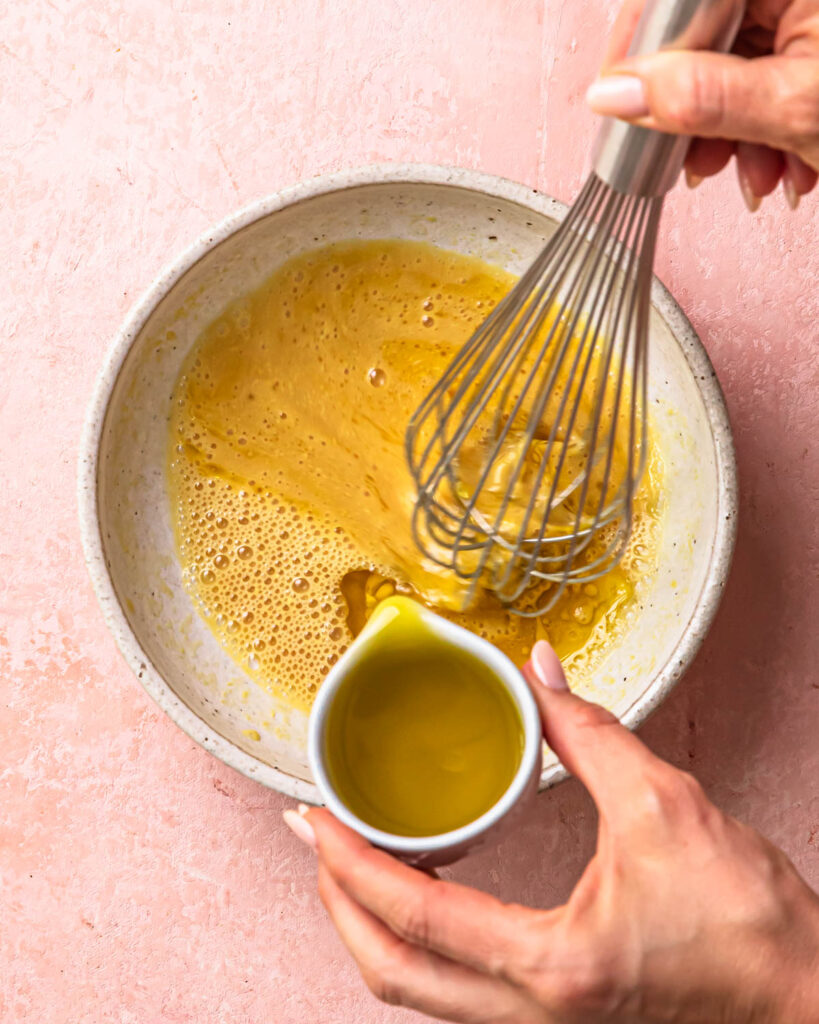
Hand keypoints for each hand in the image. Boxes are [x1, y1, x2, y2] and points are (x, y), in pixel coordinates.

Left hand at [285, 641, 818, 1022]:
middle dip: (339, 904)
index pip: (415, 917)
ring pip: (418, 992)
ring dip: (373, 925)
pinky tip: (423, 883)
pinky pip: (455, 988)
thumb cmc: (746, 919)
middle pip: (392, 976)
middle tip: (317, 836)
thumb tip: (540, 673)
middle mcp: (533, 1012)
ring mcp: (541, 1023)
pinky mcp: (555, 1013)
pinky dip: (419, 938)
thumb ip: (588, 732)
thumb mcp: (665, 804)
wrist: (799, 993)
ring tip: (355, 854)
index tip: (314, 818)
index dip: (350, 864)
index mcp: (551, 963)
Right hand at [585, 0, 818, 209]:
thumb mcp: (794, 109)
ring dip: (729, 134)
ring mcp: (798, 16)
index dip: (643, 48)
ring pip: (724, 66)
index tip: (624, 99)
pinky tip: (778, 161)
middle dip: (698, 110)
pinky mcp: (804, 45)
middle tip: (698, 153)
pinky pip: (754, 79)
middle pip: (701, 36)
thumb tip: (616, 94)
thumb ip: (703, 98)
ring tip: (758, 171)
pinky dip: (757, 129)